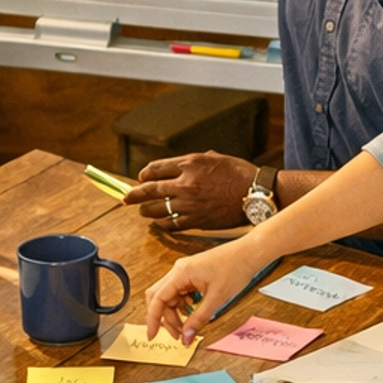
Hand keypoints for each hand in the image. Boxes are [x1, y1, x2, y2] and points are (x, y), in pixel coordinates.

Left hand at [125, 151, 253, 231]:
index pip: (156, 169)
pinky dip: (162, 224)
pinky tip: (159, 224)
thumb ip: (193, 162)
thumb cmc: (239, 174)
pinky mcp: (197, 220)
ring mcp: (190, 204)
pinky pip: (172, 224)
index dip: (145, 174)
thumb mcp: (213, 158)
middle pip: (150, 190)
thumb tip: (179, 167)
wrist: (255, 193)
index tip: (141, 178)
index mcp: (189, 164)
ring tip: (142, 212)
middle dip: (135, 194)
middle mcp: (186, 183)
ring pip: (157, 209)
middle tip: (127, 198)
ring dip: (146, 211)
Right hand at [145, 238, 260, 339]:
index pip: (157, 299)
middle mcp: (179, 270)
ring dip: (174, 313)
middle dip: (164, 318)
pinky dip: (182, 305)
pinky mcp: (192, 274)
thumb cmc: (235, 268)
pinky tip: (192, 312)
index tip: (151, 335)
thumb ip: (198, 319)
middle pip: (159, 298)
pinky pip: (179, 292)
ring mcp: (184, 271)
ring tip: (187, 327)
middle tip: (177, 334)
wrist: (249, 253)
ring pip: (169, 296)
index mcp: (181, 273)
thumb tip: (186, 337)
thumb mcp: (217, 299)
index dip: (152, 319)